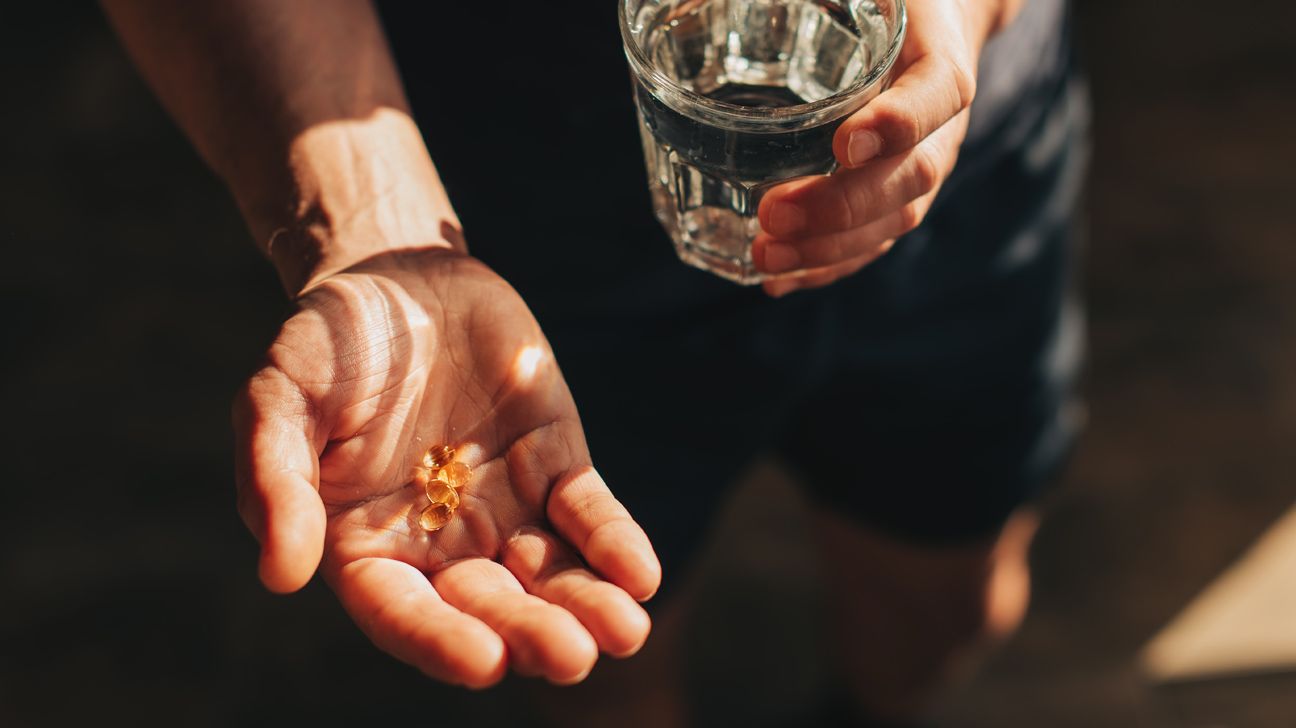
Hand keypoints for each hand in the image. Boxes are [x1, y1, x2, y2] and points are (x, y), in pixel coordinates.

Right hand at [232, 249, 661, 686]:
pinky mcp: (553, 460)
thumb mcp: (278, 400)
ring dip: (586, 603)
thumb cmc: (326, 344)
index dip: (440, 640)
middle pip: (487, 603)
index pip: (401, 612)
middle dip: (530, 632)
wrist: (397, 274)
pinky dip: (613, 542)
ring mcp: (503, 503)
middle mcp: (440, 540)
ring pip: (548, 570)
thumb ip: (274, 482)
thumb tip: (280, 576)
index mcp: (367, 544)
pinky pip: (587, 510)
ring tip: (625, 633)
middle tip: (572, 658)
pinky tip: (640, 575)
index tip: (485, 662)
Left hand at [753, 0, 1020, 295]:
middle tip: (773, 215)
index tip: (844, 143)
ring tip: (764, 257)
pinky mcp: (894, 199)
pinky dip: (824, 266)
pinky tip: (777, 280)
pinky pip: (869, 243)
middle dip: (840, 206)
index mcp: (941, 59)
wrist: (933, 22)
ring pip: (890, 222)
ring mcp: (921, 169)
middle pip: (909, 177)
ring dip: (827, 248)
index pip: (937, 95)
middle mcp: (941, 126)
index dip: (897, 125)